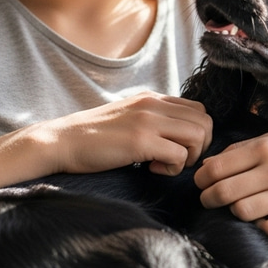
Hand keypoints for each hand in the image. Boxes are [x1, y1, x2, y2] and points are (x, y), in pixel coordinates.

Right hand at [0, 92, 211, 189]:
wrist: (61, 141)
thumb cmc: (94, 137)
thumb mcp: (129, 118)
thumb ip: (153, 119)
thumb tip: (180, 136)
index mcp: (153, 98)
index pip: (199, 109)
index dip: (197, 133)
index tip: (178, 148)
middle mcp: (154, 104)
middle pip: (205, 121)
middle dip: (200, 146)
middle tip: (178, 160)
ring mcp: (148, 120)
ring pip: (198, 135)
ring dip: (188, 157)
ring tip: (164, 165)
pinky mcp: (140, 140)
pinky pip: (180, 155)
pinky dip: (173, 168)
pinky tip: (151, 170)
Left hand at [194, 132, 267, 238]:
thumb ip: (242, 150)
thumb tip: (208, 165)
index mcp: (266, 148)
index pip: (218, 168)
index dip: (202, 179)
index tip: (200, 183)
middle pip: (225, 192)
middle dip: (208, 198)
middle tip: (207, 200)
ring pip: (243, 212)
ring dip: (233, 212)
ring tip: (236, 207)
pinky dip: (260, 226)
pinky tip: (261, 218)